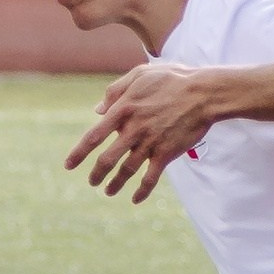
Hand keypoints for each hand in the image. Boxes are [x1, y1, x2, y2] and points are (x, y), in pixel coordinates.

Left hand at [66, 62, 217, 203]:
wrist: (204, 93)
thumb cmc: (172, 79)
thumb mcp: (139, 74)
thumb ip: (114, 90)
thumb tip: (97, 111)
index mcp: (123, 109)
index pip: (93, 136)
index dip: (78, 153)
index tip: (68, 165)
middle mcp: (133, 129)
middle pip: (107, 159)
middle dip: (96, 175)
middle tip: (92, 182)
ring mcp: (150, 143)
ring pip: (126, 171)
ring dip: (115, 184)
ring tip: (108, 192)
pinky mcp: (166, 153)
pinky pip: (150, 178)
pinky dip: (142, 191)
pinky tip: (135, 200)